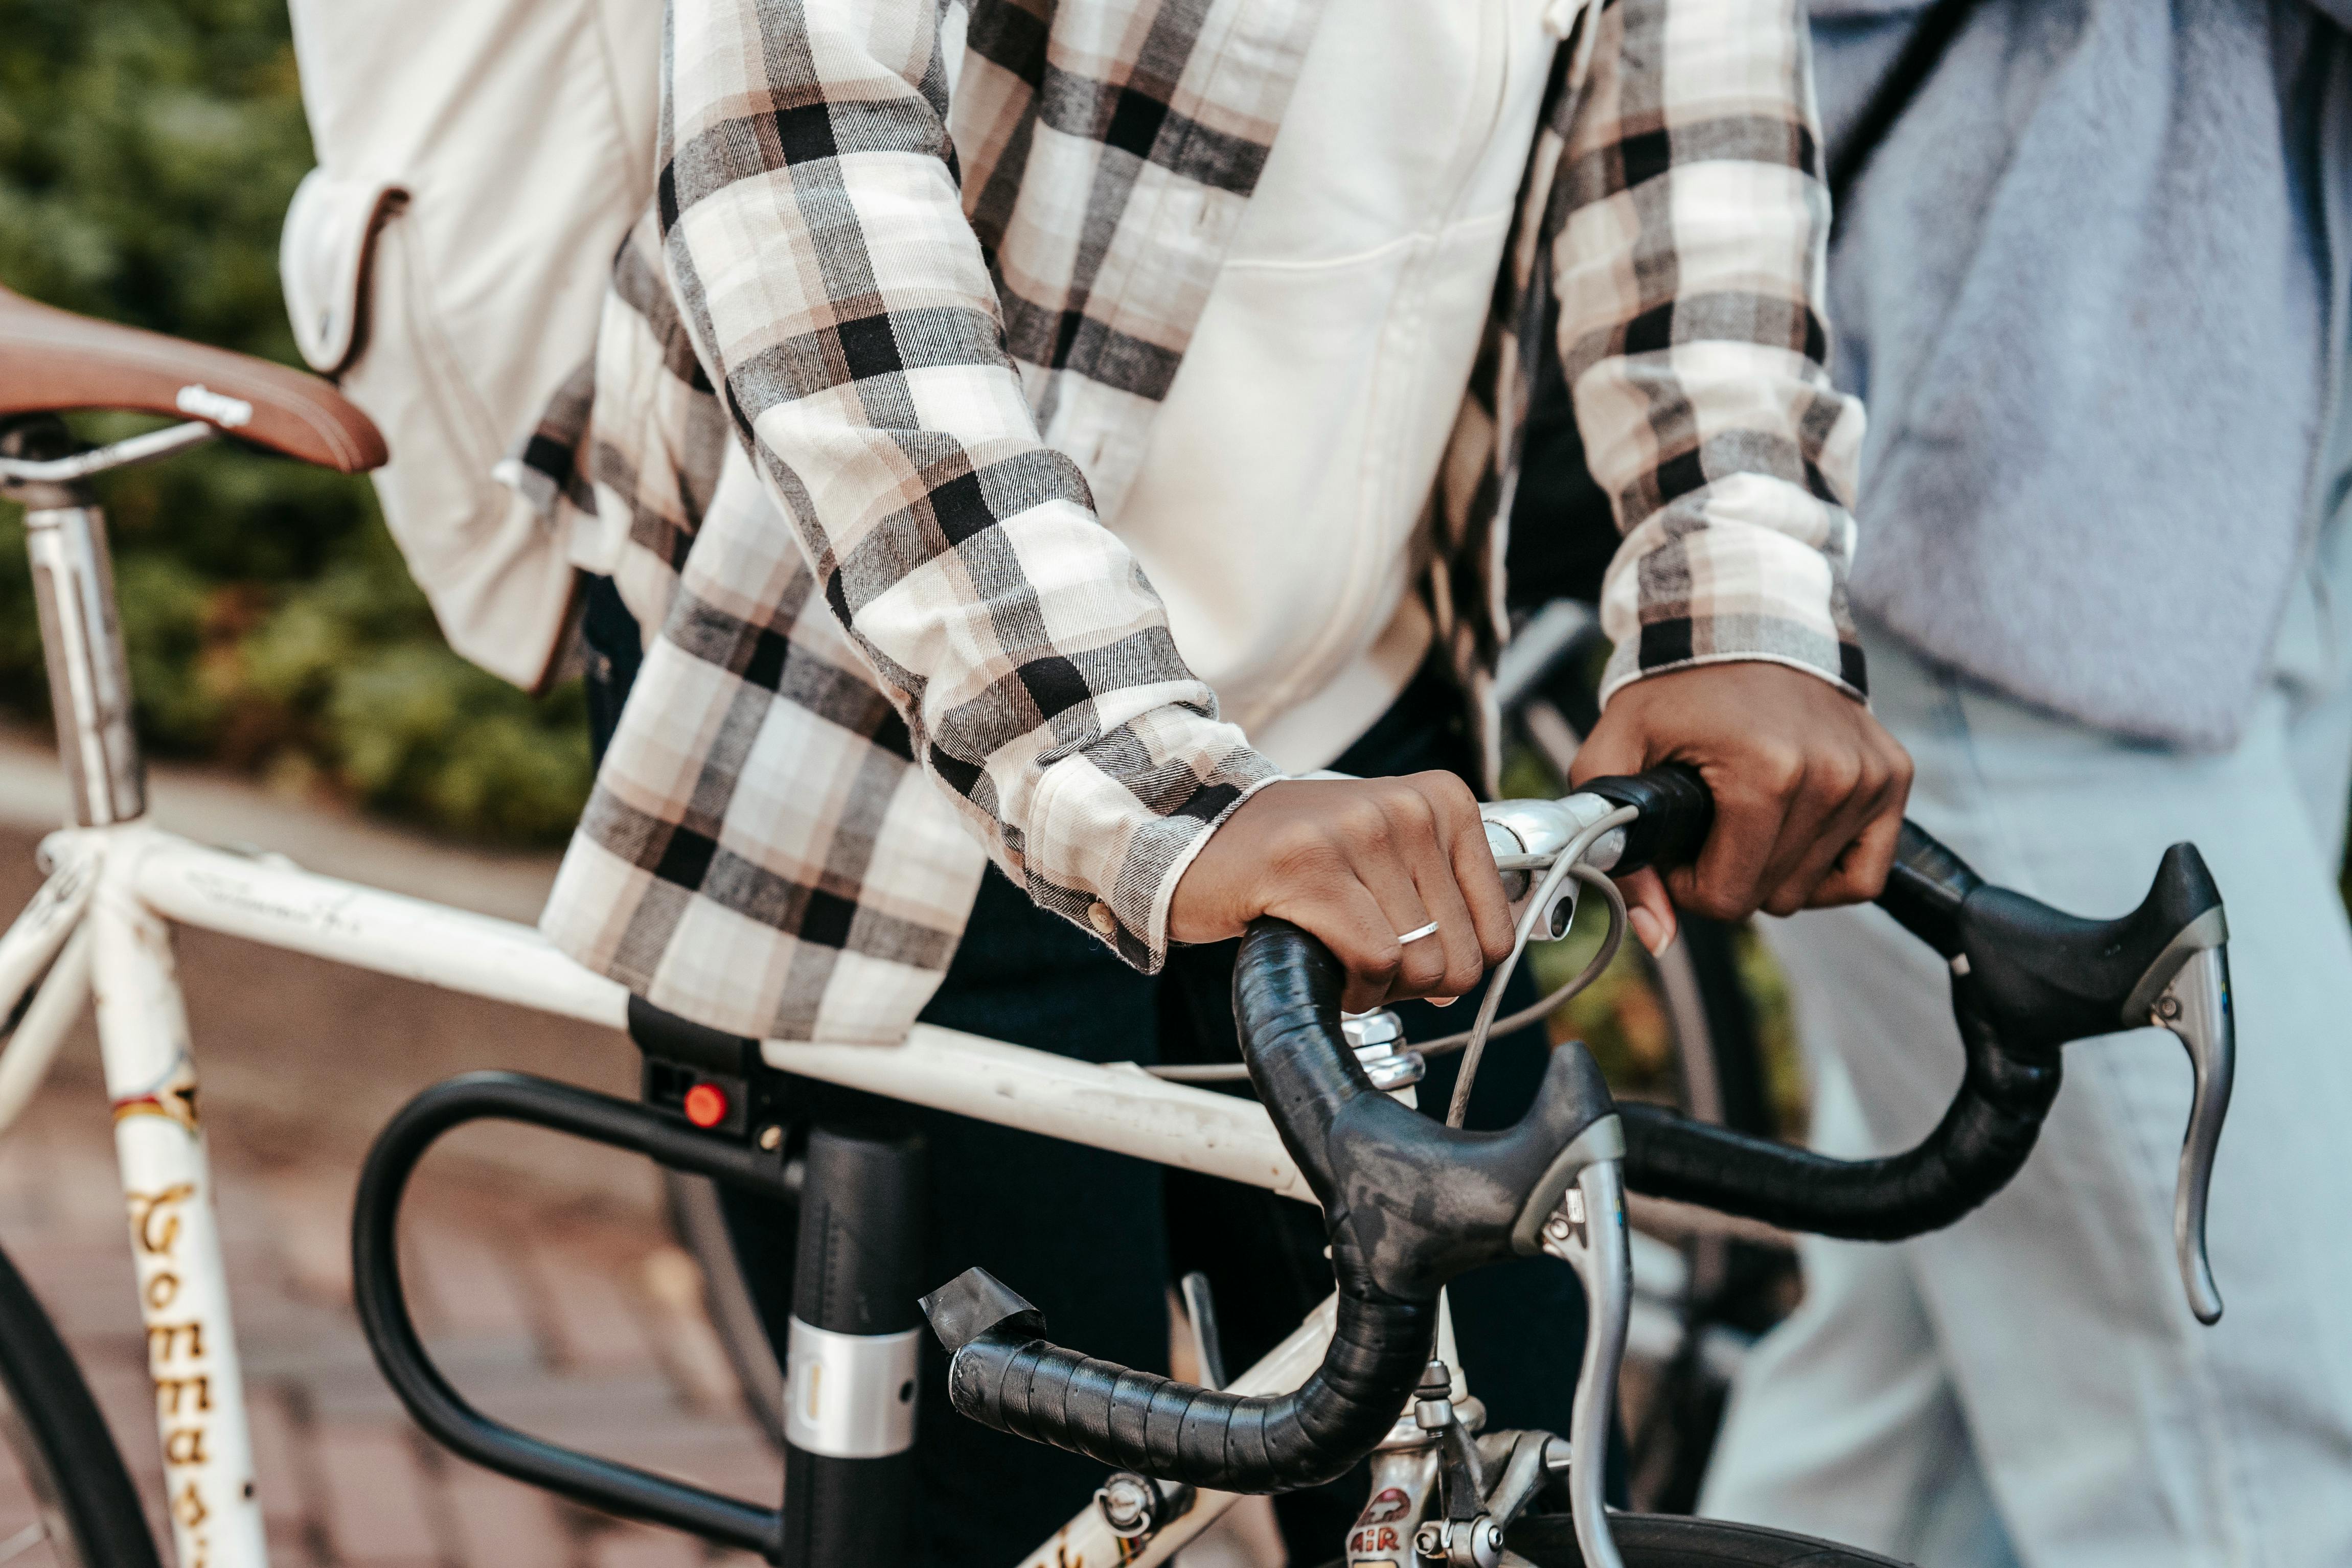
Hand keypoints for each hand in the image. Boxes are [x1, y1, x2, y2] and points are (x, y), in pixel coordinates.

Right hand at [1170, 774, 1516, 1013]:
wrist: (1197, 832)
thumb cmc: (1296, 856)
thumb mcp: (1389, 853)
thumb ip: (1443, 897)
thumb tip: (1475, 970)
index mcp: (1442, 800)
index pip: (1497, 930)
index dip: (1455, 965)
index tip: (1412, 958)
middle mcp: (1409, 807)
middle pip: (1461, 955)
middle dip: (1416, 985)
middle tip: (1370, 967)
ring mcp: (1360, 832)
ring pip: (1420, 963)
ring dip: (1381, 989)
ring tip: (1343, 960)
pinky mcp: (1311, 866)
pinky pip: (1373, 960)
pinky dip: (1355, 989)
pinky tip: (1328, 968)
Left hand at [1571, 663, 1912, 953]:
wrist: (1742, 622)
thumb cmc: (1673, 689)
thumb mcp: (1613, 753)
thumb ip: (1613, 842)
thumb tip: (1658, 935)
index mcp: (1766, 773)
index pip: (1729, 896)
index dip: (1688, 885)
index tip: (1676, 846)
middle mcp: (1831, 776)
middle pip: (1771, 896)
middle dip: (1727, 875)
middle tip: (1706, 826)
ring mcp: (1869, 777)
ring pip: (1813, 890)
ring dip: (1771, 869)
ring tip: (1743, 816)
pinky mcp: (1893, 776)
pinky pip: (1865, 873)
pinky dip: (1825, 870)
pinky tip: (1792, 837)